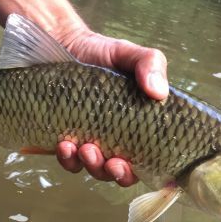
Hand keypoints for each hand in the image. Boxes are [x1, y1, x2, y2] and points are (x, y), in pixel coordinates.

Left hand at [55, 30, 168, 186]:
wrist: (61, 47)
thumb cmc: (100, 54)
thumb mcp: (129, 54)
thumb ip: (150, 64)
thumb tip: (159, 92)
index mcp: (139, 126)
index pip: (150, 158)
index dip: (149, 170)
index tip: (142, 167)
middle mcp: (117, 140)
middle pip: (123, 172)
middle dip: (119, 173)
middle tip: (113, 162)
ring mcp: (92, 143)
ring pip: (96, 170)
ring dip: (93, 166)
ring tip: (85, 149)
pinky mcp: (68, 142)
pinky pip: (70, 162)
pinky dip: (68, 159)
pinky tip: (65, 145)